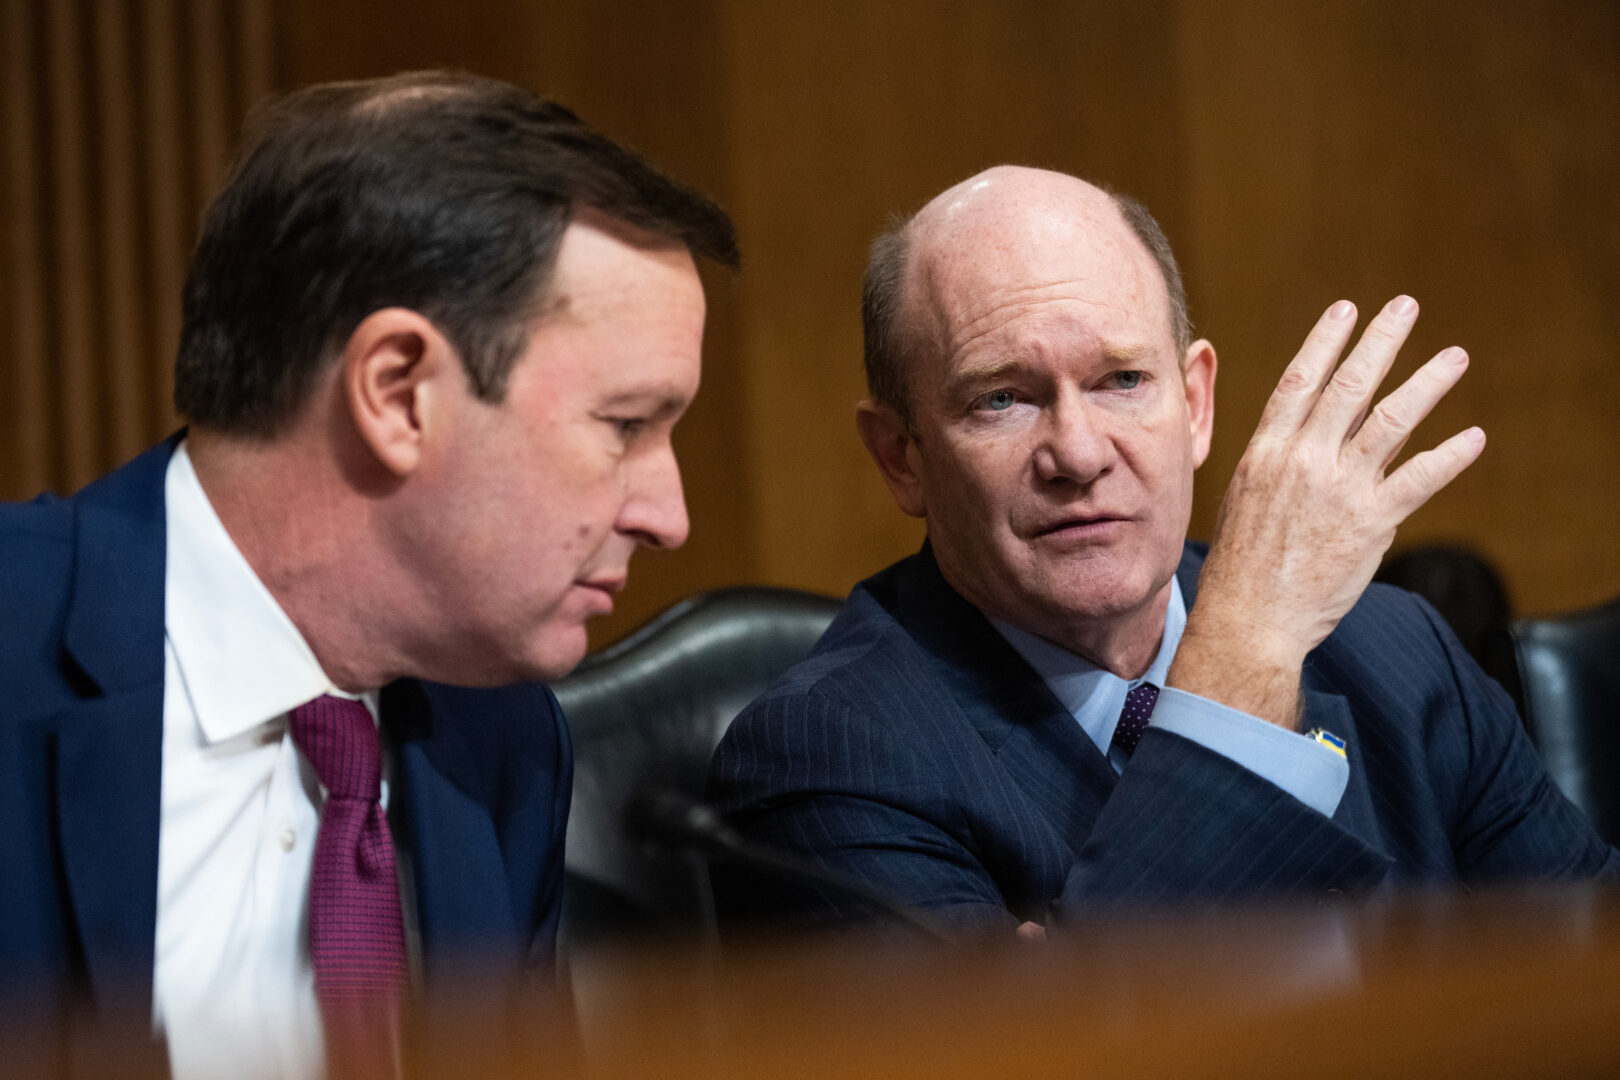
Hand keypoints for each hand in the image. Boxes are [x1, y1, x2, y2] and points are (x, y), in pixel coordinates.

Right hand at [1169, 296, 1484, 727]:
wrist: (1249, 617)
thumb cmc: (1240, 567)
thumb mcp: (1245, 500)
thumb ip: (1279, 465)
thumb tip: (1308, 441)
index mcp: (1266, 452)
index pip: (1299, 381)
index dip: (1326, 341)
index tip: (1346, 310)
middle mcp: (1302, 460)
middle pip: (1349, 386)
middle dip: (1380, 341)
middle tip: (1404, 306)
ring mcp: (1339, 489)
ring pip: (1391, 420)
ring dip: (1427, 383)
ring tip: (1453, 357)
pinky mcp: (1371, 522)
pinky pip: (1419, 478)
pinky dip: (1450, 456)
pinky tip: (1472, 437)